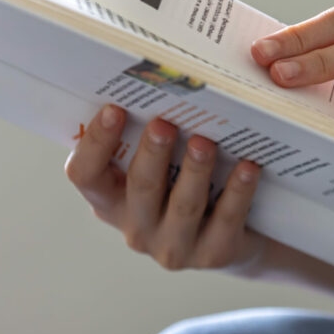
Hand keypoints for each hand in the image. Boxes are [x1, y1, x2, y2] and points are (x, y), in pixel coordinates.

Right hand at [64, 104, 263, 270]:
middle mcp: (136, 229)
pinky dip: (238, 191)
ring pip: (184, 205)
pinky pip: (227, 219)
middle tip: (164, 122)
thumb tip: (155, 79)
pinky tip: (248, 166)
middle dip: (152, 153)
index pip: (85, 175)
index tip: (114, 108)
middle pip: (139, 187)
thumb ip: (147, 139)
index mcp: (111, 202)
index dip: (95, 143)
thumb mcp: (160, 171)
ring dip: (195, 170)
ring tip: (205, 141)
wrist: (233, 240)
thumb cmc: (185, 188)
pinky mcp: (215, 254)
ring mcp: (175, 248)